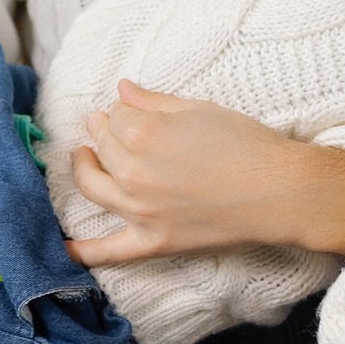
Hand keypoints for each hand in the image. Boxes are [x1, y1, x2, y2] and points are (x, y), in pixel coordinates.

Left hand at [63, 80, 344, 267]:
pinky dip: (84, 252)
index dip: (126, 110)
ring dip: (83, 168)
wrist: (281, 192)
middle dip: (106, 132)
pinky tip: (64, 249)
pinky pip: (110, 252)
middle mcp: (132, 171)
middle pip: (103, 146)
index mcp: (142, 133)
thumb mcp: (199, 109)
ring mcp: (139, 209)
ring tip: (84, 158)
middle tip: (114, 126)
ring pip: (93, 185)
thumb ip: (153, 101)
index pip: (116, 115)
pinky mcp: (153, 240)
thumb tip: (120, 91)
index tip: (137, 110)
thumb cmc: (247, 144)